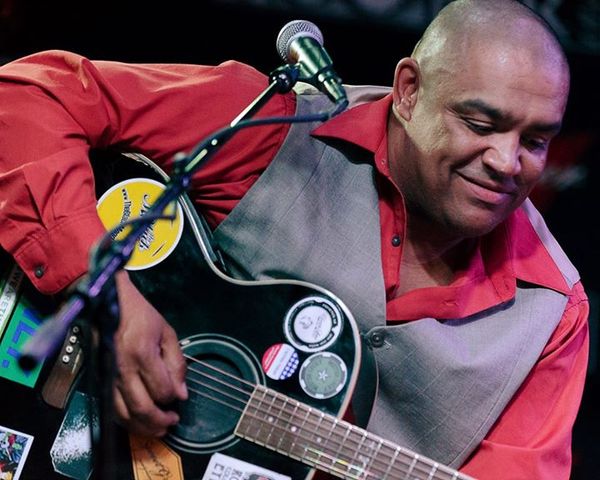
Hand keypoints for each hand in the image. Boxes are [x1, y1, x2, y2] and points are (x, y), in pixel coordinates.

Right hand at [112, 271, 187, 436]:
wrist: (107, 303)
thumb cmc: (140, 315)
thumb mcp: (167, 332)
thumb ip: (177, 364)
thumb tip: (181, 394)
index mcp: (141, 352)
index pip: (161, 389)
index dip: (173, 398)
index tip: (179, 398)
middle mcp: (121, 368)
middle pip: (141, 407)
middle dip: (159, 421)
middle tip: (171, 422)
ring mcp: (107, 375)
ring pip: (123, 414)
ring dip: (142, 427)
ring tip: (158, 428)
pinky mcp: (98, 379)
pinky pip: (110, 408)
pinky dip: (125, 420)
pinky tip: (138, 420)